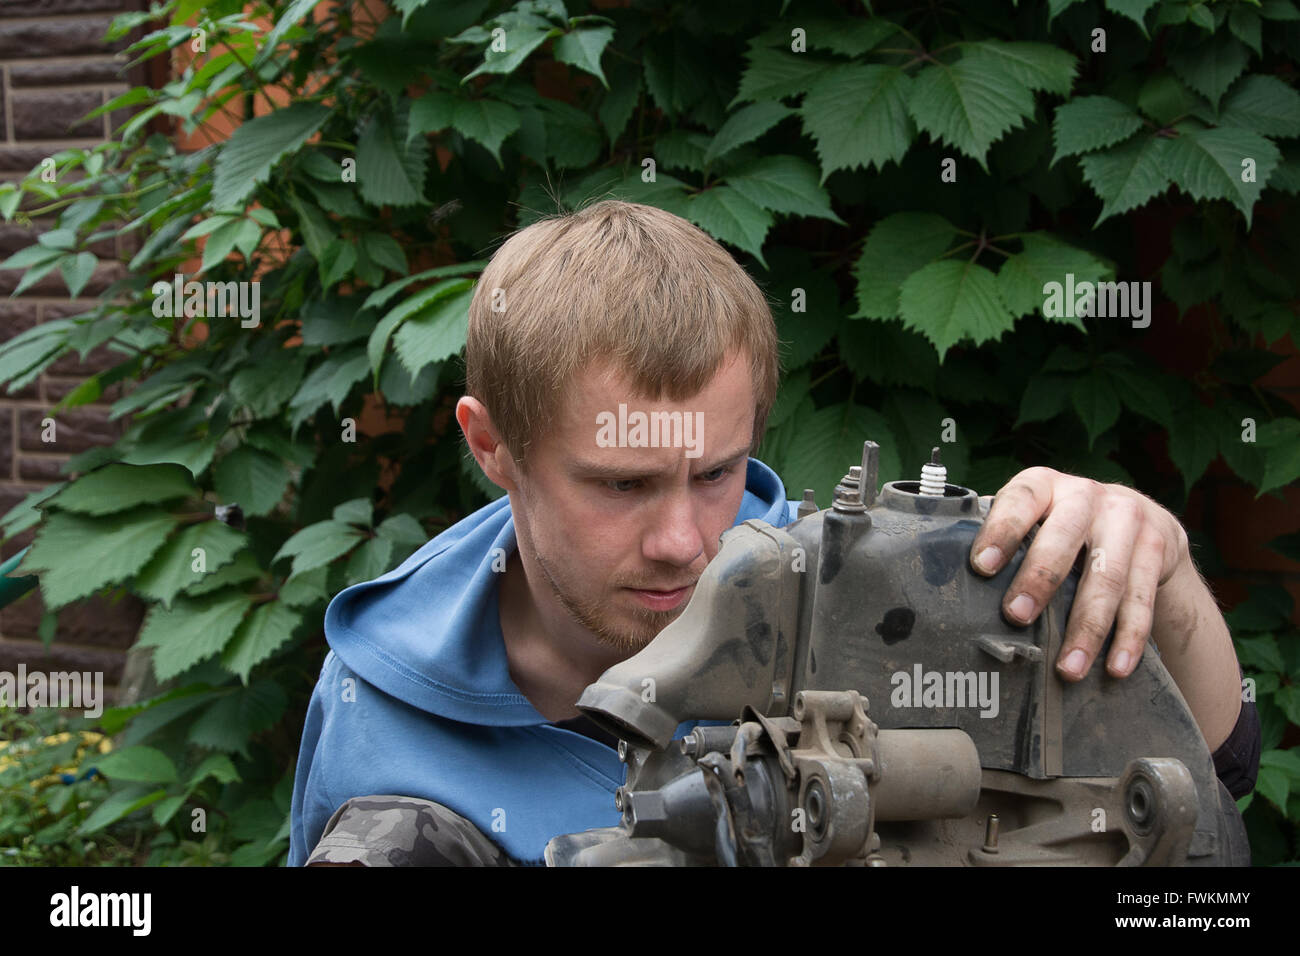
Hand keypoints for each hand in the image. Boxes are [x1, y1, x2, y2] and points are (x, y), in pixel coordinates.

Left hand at [968, 467, 1189, 680]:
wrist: (1146, 524)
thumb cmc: (1065, 528)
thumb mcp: (1037, 520)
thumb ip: (1005, 540)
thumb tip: (948, 585)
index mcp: (1045, 485)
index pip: (1020, 500)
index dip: (1001, 530)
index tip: (981, 566)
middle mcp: (1087, 495)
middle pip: (1064, 535)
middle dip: (1040, 578)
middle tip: (1016, 616)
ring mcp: (1127, 518)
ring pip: (1107, 576)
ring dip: (1087, 626)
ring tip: (1067, 667)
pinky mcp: (1158, 547)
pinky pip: (1143, 598)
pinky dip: (1129, 638)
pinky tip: (1115, 667)